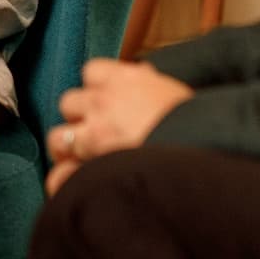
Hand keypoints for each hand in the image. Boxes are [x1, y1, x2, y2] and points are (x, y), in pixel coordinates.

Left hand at [45, 59, 192, 194]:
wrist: (201, 147)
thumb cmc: (196, 121)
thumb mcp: (172, 89)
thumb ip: (150, 80)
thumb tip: (144, 72)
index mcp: (124, 80)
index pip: (91, 71)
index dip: (95, 87)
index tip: (105, 100)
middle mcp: (103, 103)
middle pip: (68, 102)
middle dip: (78, 117)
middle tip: (93, 132)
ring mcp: (95, 134)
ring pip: (58, 136)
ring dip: (67, 146)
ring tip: (81, 159)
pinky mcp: (94, 165)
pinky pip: (63, 174)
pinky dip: (63, 181)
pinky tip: (68, 187)